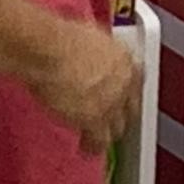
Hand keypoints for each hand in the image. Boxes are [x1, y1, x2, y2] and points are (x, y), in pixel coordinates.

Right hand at [27, 18, 142, 150]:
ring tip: (98, 138)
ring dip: (107, 132)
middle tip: (110, 119)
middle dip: (120, 114)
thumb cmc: (57, 37)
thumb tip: (85, 51)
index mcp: (123, 57)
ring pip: (117, 127)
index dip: (126, 91)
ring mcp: (112, 102)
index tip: (119, 95)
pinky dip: (92, 146)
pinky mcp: (96, 121)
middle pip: (130, 107)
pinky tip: (86, 149)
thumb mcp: (83, 34)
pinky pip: (99, 141)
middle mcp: (123, 81)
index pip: (135, 81)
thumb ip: (93, 50)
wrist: (48, 49)